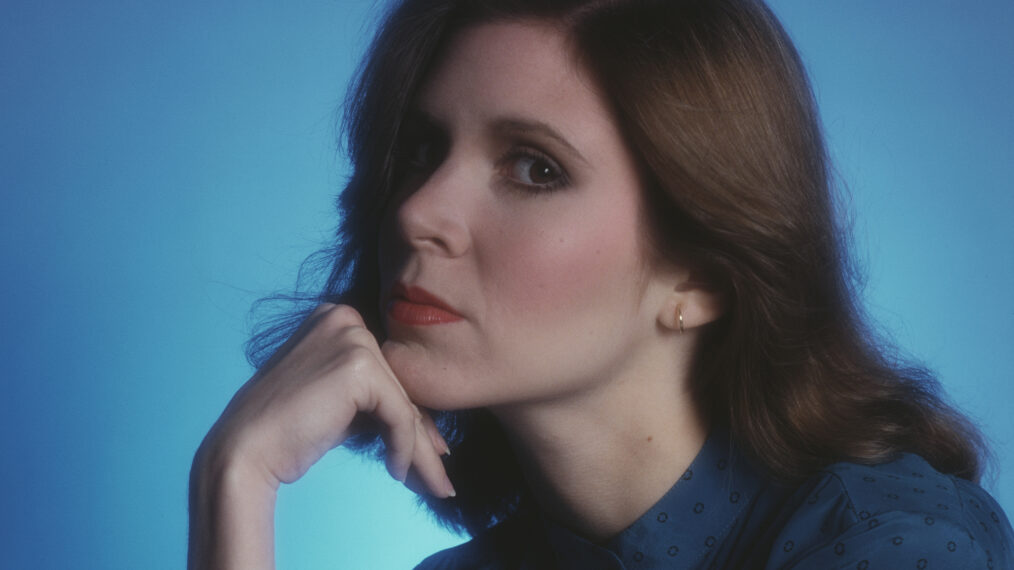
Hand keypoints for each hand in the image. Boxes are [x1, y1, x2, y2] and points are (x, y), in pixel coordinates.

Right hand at [202, 302, 453, 494]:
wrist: (245, 451)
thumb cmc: (286, 433)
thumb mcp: (339, 404)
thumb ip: (375, 400)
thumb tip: (428, 429)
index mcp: (336, 318)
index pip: (388, 372)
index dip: (410, 415)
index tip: (432, 450)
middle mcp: (346, 318)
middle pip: (399, 386)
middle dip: (422, 436)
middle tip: (439, 475)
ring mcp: (352, 337)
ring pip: (404, 404)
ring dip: (421, 451)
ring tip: (436, 485)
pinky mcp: (359, 365)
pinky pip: (399, 414)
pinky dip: (404, 448)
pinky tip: (396, 471)